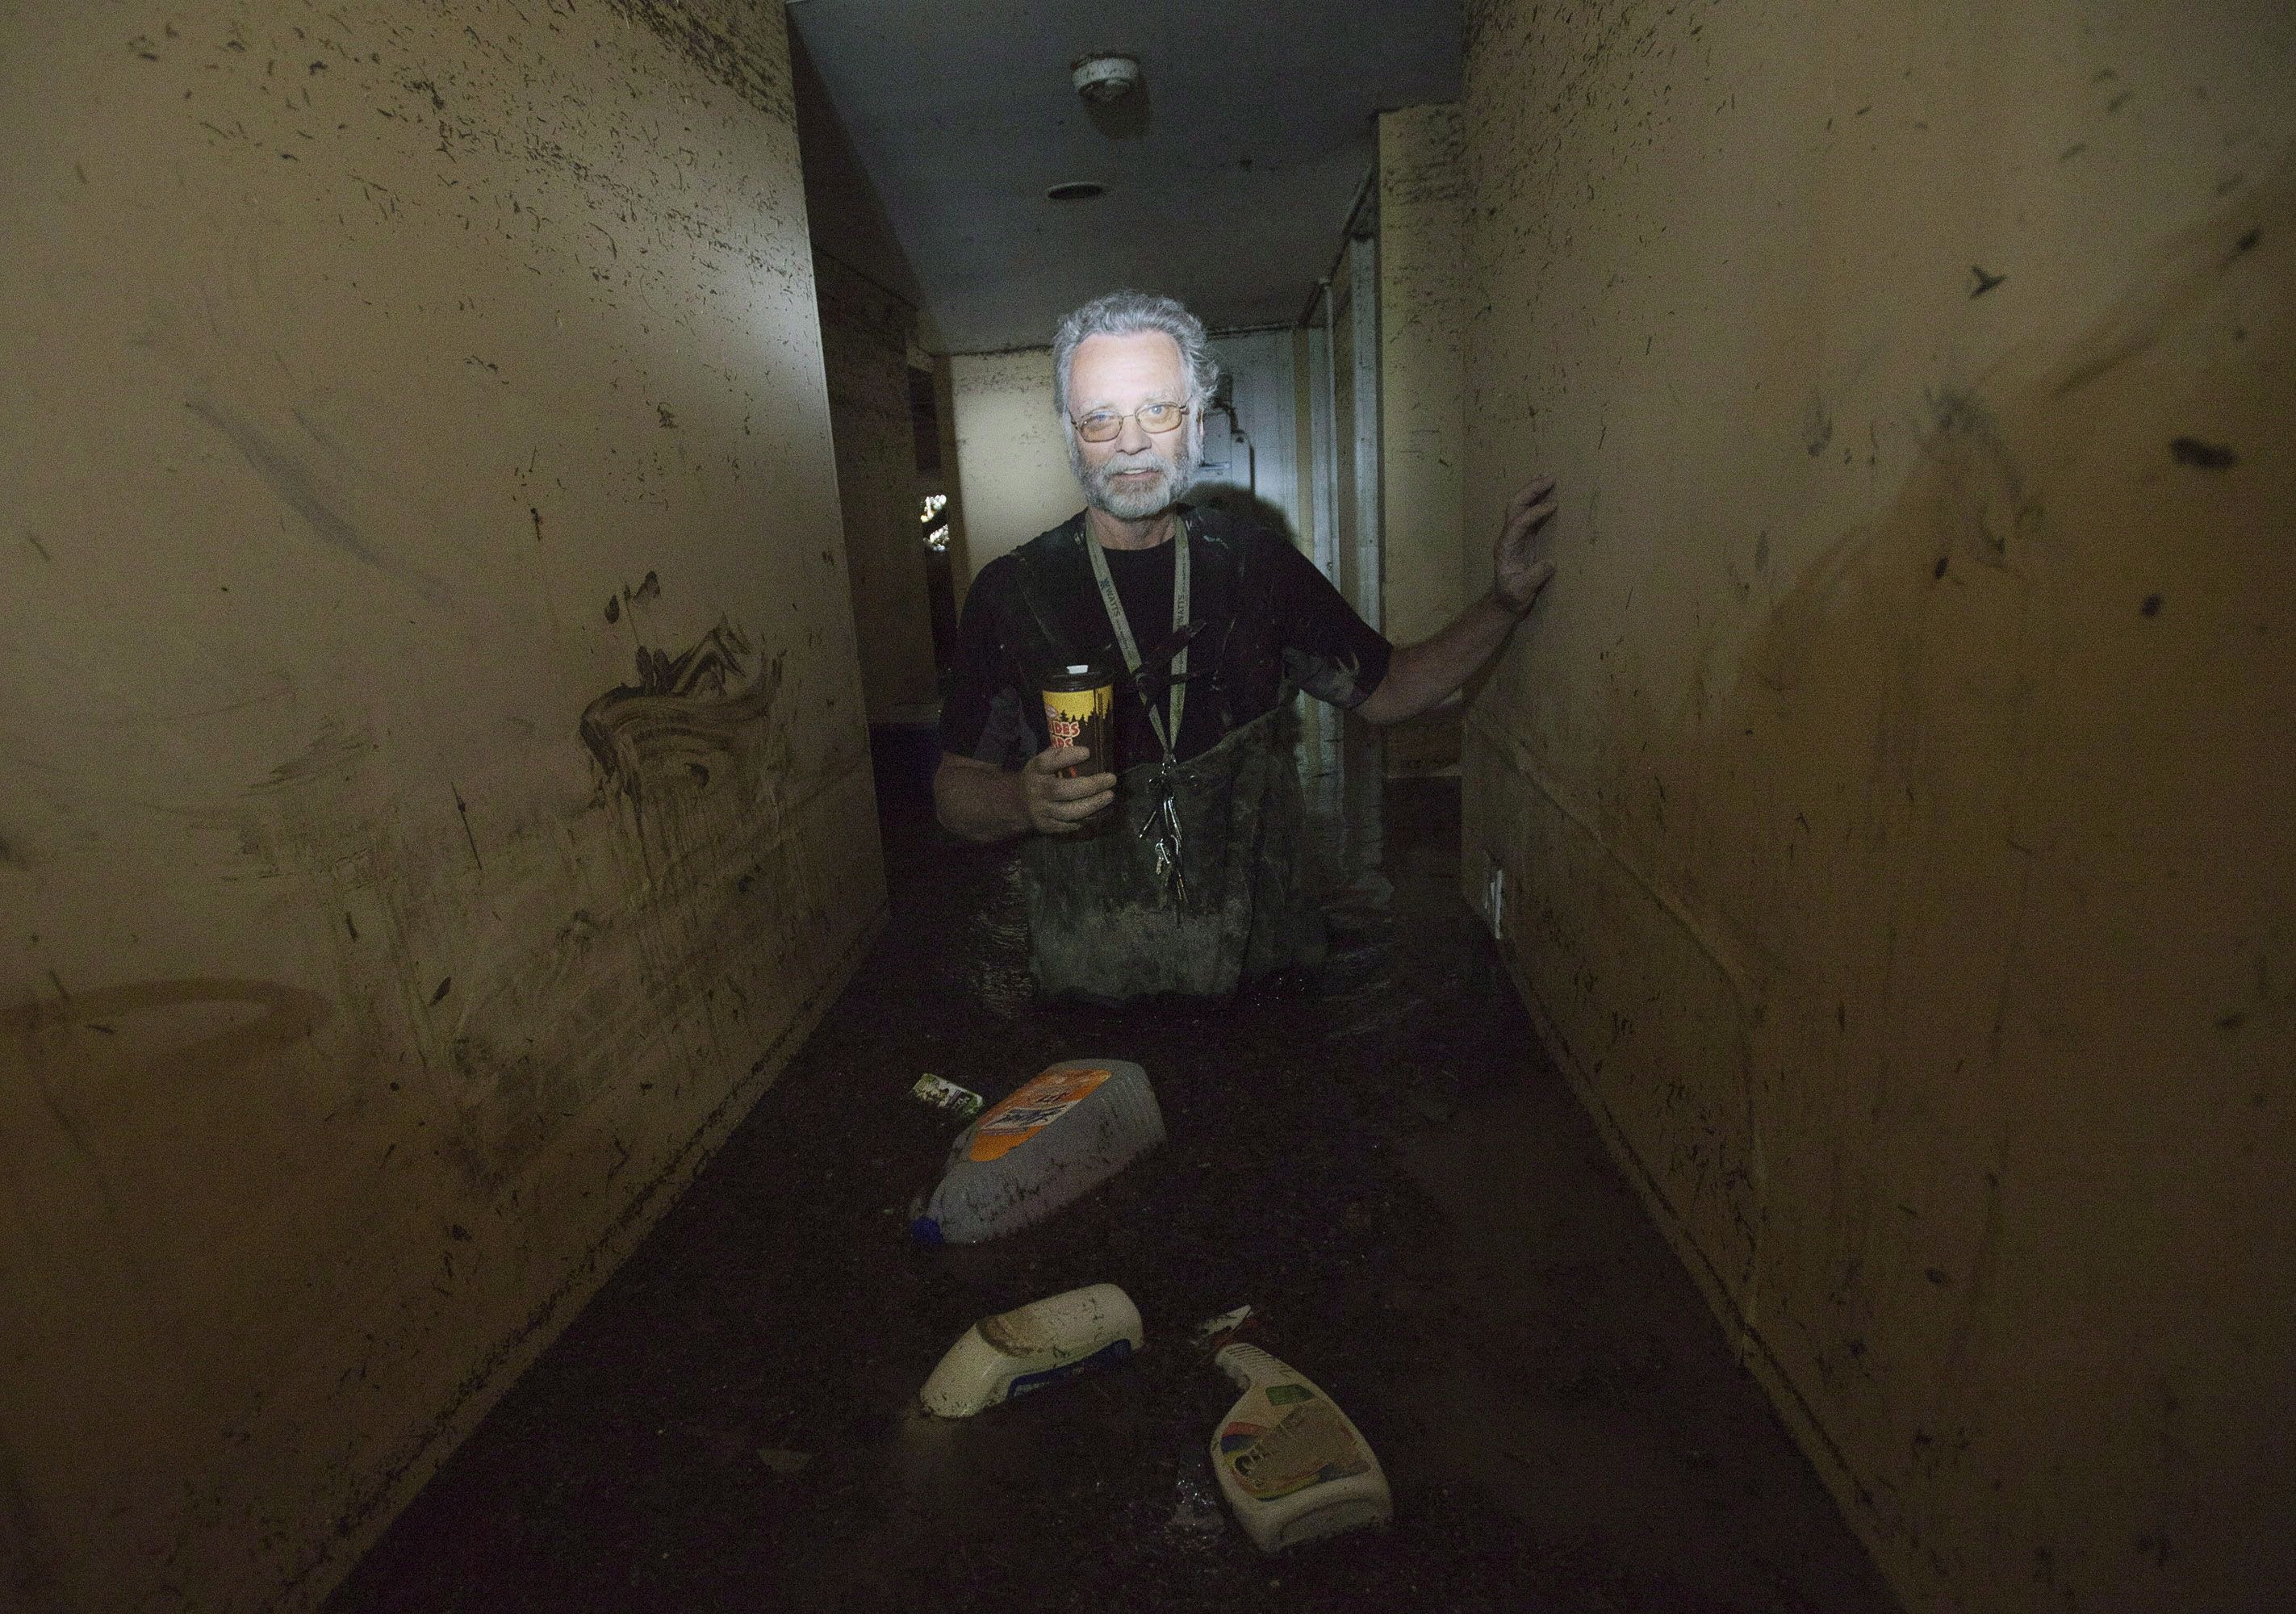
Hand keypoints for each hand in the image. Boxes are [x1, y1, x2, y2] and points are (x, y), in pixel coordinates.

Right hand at [1021, 743, 1115, 833]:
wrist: (1019, 803)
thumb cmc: (1040, 777)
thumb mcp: (1042, 762)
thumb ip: (1059, 755)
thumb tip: (1088, 745)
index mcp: (1035, 770)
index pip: (1048, 762)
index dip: (1067, 757)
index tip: (1088, 752)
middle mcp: (1036, 790)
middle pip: (1061, 790)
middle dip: (1090, 786)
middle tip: (1111, 779)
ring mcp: (1040, 811)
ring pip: (1068, 812)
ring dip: (1092, 805)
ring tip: (1110, 796)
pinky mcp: (1047, 826)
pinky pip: (1069, 825)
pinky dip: (1086, 818)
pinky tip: (1099, 810)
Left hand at [1491, 476, 1558, 615]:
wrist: (1505, 601)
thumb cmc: (1512, 597)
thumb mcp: (1521, 591)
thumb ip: (1534, 577)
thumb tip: (1550, 563)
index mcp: (1506, 547)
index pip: (1519, 523)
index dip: (1535, 513)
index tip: (1553, 505)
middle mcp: (1508, 537)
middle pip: (1515, 507)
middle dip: (1531, 491)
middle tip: (1549, 478)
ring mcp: (1515, 536)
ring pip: (1519, 506)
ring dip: (1532, 491)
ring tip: (1548, 477)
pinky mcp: (1523, 538)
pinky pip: (1528, 514)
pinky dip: (1537, 501)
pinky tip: (1546, 492)